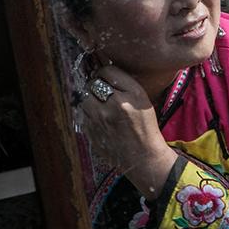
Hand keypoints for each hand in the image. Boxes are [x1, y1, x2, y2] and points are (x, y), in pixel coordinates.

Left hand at [77, 65, 176, 197]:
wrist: (142, 157)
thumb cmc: (145, 127)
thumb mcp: (144, 101)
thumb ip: (125, 84)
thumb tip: (102, 70)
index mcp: (132, 94)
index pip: (107, 70)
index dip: (106, 73)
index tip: (109, 78)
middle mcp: (115, 104)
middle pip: (93, 83)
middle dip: (97, 86)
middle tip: (105, 94)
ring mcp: (100, 118)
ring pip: (85, 98)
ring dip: (91, 100)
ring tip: (102, 108)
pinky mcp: (90, 130)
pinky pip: (83, 114)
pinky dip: (89, 115)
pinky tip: (101, 121)